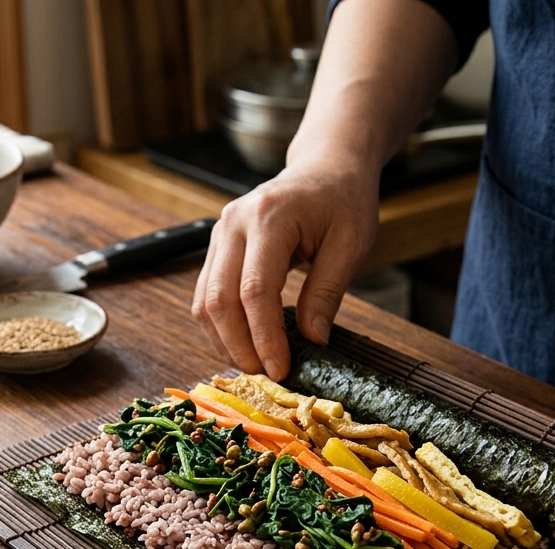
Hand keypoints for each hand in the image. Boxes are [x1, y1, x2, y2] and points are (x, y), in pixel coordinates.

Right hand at [192, 165, 379, 379]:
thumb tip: (312, 341)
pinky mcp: (217, 245)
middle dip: (239, 346)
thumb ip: (326, 292)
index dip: (264, 336)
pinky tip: (244, 343)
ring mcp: (219, 233)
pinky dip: (221, 325)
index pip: (255, 290)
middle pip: (219, 299)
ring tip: (255, 364)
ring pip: (203, 301)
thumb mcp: (351, 244)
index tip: (281, 368)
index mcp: (269, 217)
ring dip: (224, 340)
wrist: (325, 167)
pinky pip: (205, 294)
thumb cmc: (343, 200)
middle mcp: (234, 223)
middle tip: (266, 374)